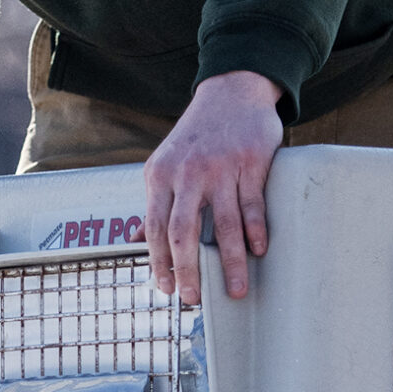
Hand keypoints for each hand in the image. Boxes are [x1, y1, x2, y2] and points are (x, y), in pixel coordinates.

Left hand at [143, 71, 282, 304]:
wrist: (231, 91)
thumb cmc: (197, 135)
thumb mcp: (166, 164)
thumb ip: (155, 202)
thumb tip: (134, 238)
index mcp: (160, 176)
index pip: (153, 227)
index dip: (157, 261)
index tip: (165, 288)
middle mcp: (187, 173)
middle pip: (181, 231)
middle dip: (186, 269)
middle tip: (192, 299)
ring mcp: (219, 168)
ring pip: (223, 224)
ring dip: (229, 262)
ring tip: (235, 290)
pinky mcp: (251, 162)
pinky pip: (252, 204)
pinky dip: (256, 231)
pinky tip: (258, 252)